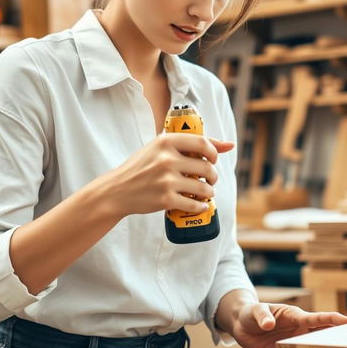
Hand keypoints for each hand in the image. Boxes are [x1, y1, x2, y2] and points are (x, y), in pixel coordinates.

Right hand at [94, 133, 233, 218]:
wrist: (117, 190)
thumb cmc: (141, 167)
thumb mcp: (160, 148)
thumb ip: (191, 144)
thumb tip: (229, 145)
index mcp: (165, 141)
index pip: (202, 143)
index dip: (213, 153)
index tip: (212, 159)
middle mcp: (167, 159)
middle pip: (207, 167)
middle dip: (213, 176)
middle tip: (209, 179)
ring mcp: (166, 180)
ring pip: (204, 188)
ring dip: (209, 192)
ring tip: (205, 191)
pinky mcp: (165, 199)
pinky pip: (194, 204)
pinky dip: (200, 206)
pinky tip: (198, 204)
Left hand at [231, 303, 346, 347]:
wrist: (241, 324)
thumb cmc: (251, 312)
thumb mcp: (255, 311)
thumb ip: (262, 316)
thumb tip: (269, 324)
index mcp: (294, 316)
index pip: (317, 318)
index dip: (333, 319)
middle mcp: (298, 329)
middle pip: (323, 333)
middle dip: (339, 336)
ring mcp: (294, 342)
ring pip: (315, 346)